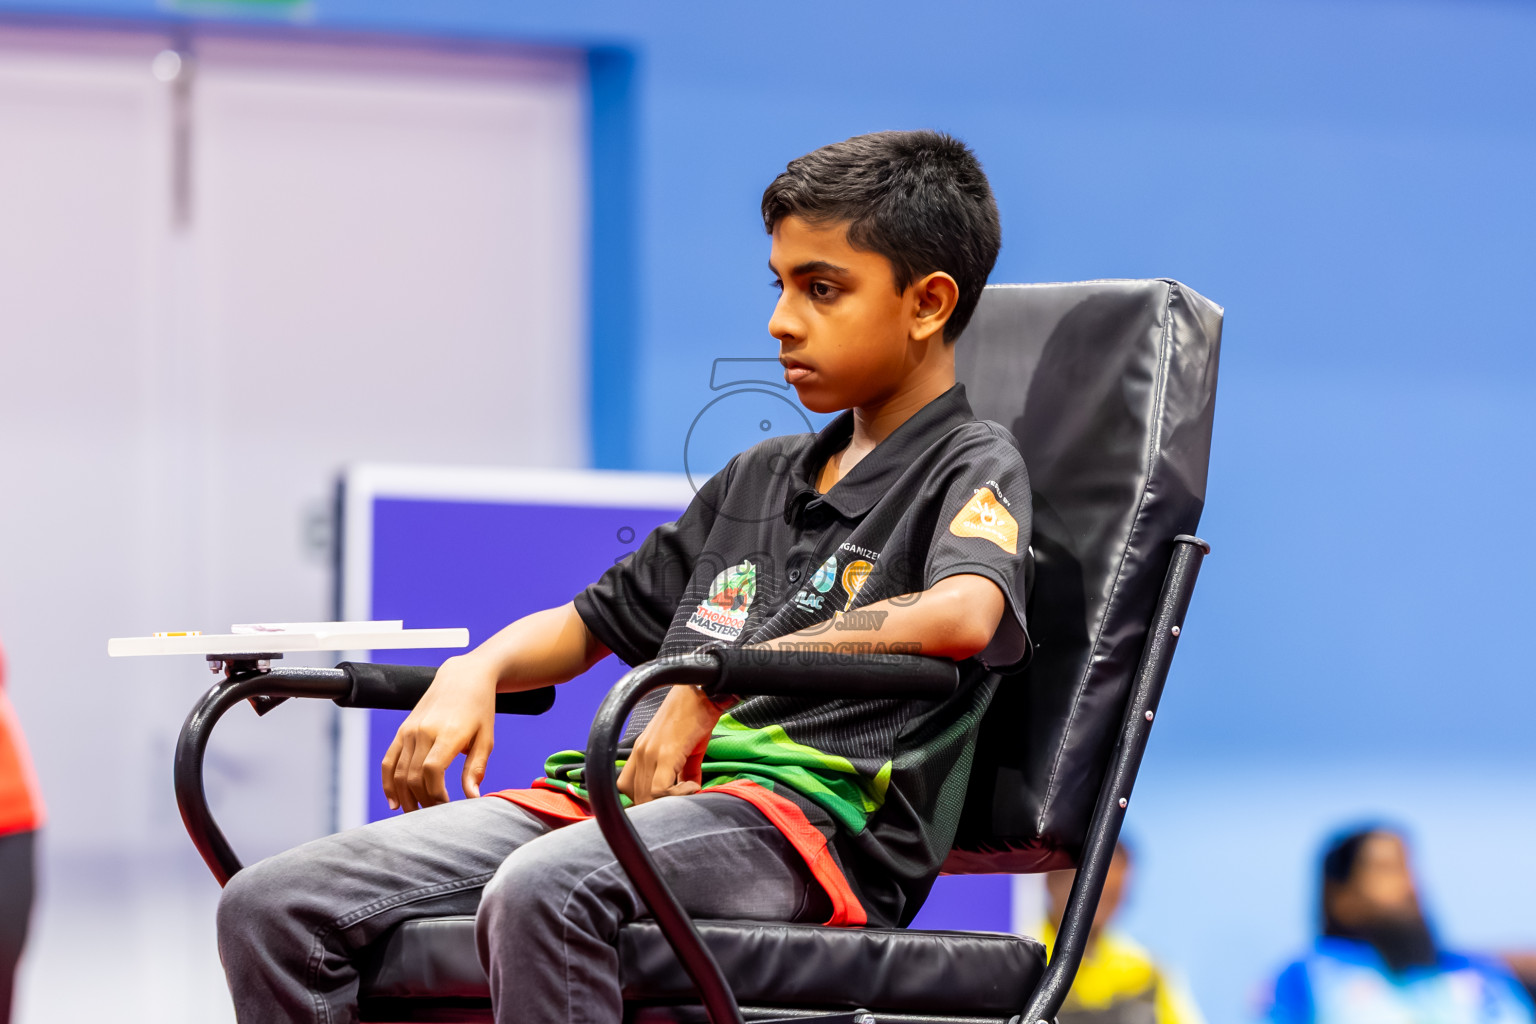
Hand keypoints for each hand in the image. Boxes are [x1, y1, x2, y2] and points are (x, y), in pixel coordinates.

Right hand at [381, 654, 498, 811]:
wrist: (463, 677)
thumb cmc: (479, 709)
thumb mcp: (486, 738)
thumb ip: (476, 768)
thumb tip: (472, 798)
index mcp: (448, 732)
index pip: (432, 770)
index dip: (436, 794)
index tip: (448, 806)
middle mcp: (424, 731)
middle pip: (414, 776)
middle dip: (423, 801)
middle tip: (436, 815)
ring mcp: (410, 730)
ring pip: (399, 772)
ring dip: (405, 797)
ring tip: (418, 814)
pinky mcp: (402, 730)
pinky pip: (388, 761)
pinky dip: (388, 784)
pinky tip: (395, 802)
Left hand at [617, 685, 724, 804]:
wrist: (702, 692)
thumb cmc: (696, 716)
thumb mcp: (689, 749)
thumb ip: (686, 772)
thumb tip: (692, 792)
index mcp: (640, 752)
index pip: (626, 789)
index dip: (645, 802)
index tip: (666, 804)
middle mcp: (640, 753)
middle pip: (637, 797)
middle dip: (659, 806)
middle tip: (680, 803)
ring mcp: (650, 753)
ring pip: (646, 796)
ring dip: (668, 802)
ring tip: (687, 794)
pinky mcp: (665, 754)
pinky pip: (660, 789)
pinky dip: (677, 795)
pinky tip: (693, 788)